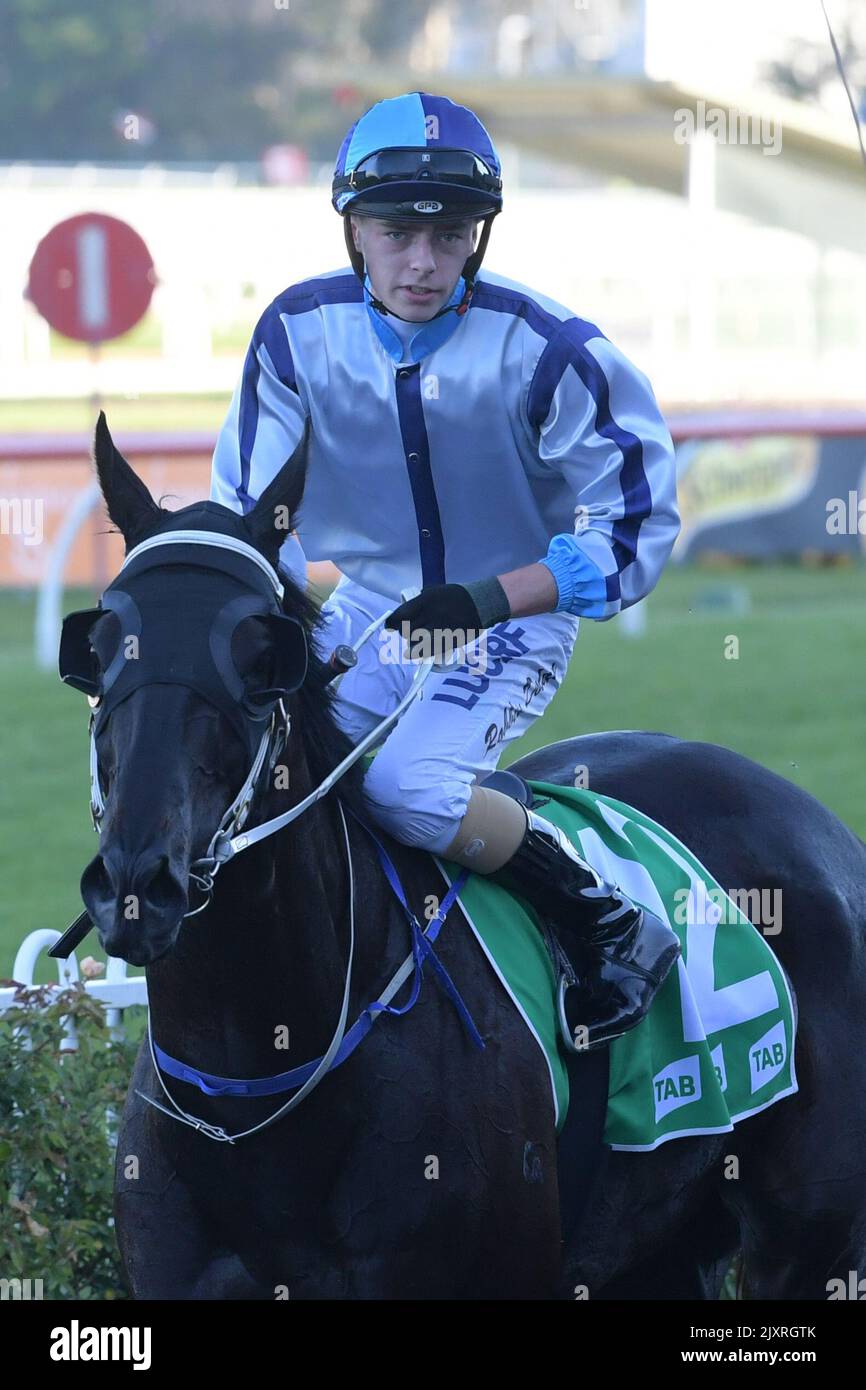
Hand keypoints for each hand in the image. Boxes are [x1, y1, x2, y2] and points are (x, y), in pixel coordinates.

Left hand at [384, 579, 509, 659]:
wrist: (481, 603)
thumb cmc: (457, 596)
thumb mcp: (435, 591)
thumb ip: (420, 601)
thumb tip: (404, 611)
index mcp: (425, 601)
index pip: (401, 615)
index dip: (392, 623)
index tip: (389, 626)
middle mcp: (430, 615)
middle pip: (407, 630)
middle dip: (405, 632)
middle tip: (407, 632)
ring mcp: (439, 629)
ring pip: (416, 642)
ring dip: (412, 643)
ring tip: (413, 643)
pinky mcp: (448, 640)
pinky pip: (428, 650)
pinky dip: (418, 653)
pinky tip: (413, 654)